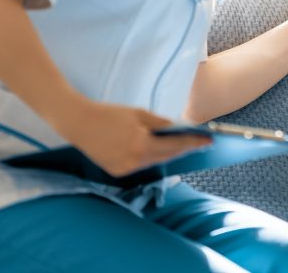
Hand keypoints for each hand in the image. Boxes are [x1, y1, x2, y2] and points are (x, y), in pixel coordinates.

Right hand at [55, 97, 211, 176]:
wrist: (78, 123)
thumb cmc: (109, 114)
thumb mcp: (138, 113)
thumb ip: (160, 123)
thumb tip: (179, 129)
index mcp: (141, 145)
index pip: (175, 147)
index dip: (193, 144)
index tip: (209, 141)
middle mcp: (134, 161)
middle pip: (167, 157)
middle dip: (184, 149)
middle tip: (200, 142)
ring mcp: (125, 169)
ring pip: (154, 162)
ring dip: (168, 154)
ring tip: (183, 145)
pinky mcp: (117, 172)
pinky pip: (140, 165)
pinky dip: (150, 157)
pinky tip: (159, 150)